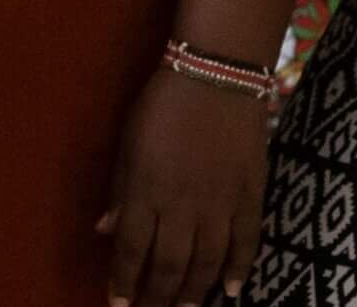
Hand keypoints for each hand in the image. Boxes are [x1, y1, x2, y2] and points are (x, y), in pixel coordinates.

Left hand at [99, 70, 267, 305]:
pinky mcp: (250, 197)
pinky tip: (233, 291)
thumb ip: (120, 189)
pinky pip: (247, 243)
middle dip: (157, 297)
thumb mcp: (128, 142)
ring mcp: (220, 205)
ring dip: (194, 292)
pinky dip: (241, 270)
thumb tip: (105, 229)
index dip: (124, 280)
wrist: (217, 74)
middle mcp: (182, 208)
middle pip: (169, 266)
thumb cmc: (162, 102)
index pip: (132, 250)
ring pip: (207, 263)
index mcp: (146, 192)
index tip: (118, 303)